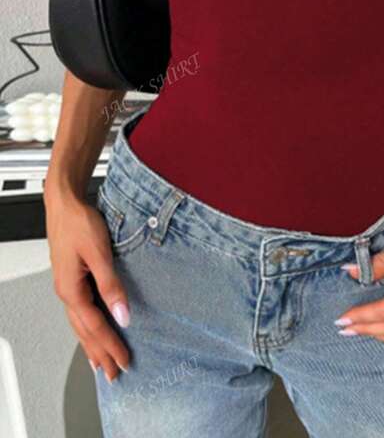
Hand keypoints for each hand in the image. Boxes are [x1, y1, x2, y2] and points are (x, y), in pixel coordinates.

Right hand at [45, 188, 130, 382]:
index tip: (125, 361)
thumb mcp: (99, 252)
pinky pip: (80, 311)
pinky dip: (88, 327)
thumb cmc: (78, 222)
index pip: (95, 326)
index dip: (111, 345)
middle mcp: (66, 291)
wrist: (65, 203)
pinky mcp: (72, 277)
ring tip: (102, 363)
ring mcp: (68, 285)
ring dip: (92, 344)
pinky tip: (93, 330)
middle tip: (114, 374)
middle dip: (100, 354)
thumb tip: (123, 313)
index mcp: (71, 289)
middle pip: (85, 331)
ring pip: (80, 324)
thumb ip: (111, 285)